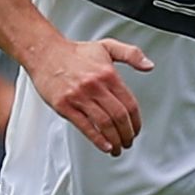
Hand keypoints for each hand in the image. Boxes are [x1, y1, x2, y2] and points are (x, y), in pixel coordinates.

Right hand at [27, 36, 152, 155]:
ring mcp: (79, 97)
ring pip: (104, 123)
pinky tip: (105, 146)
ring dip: (114, 140)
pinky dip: (97, 139)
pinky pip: (84, 126)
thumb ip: (131, 54)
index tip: (136, 129)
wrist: (45, 52)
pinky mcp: (64, 105)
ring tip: (118, 148)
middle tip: (129, 142)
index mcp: (108, 74)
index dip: (136, 121)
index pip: (130, 103)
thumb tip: (149, 66)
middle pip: (119, 116)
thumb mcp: (107, 47)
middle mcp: (95, 86)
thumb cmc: (75, 53)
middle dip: (127, 134)